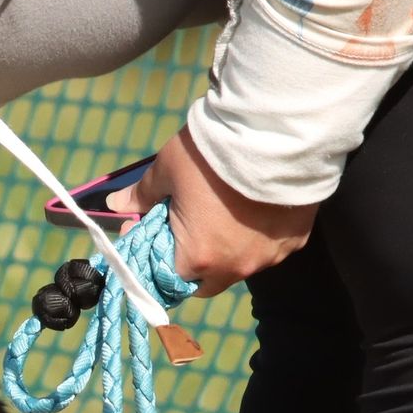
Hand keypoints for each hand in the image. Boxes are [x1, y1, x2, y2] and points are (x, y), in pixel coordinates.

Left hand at [104, 127, 316, 296]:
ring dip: (228, 248)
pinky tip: (257, 207)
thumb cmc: (211, 155)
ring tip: (226, 211)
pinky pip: (270, 247)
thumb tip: (117, 204)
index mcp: (197, 259)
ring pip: (241, 264)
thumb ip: (142, 195)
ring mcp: (269, 256)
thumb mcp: (167, 171)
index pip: (170, 280)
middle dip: (194, 260)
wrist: (275, 132)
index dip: (160, 259)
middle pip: (207, 280)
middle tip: (190, 225)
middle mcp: (236, 268)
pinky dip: (259, 234)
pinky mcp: (295, 241)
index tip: (156, 233)